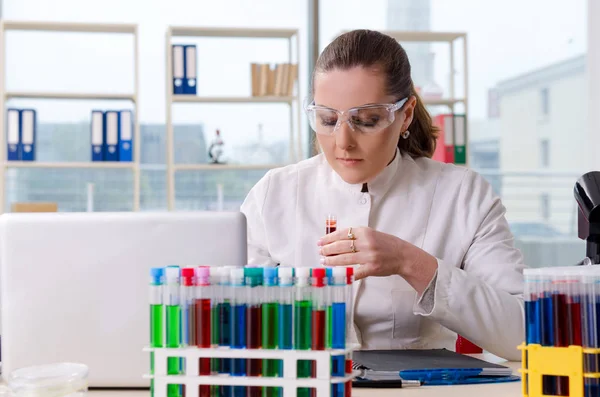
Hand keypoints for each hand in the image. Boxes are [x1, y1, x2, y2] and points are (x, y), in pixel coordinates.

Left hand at [317, 226, 437, 293]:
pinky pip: (354, 272)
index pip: (342, 233)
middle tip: (320, 252)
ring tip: (324, 261)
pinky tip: (336, 274)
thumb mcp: (372, 234)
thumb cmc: (387, 244)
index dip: (329, 238)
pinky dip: (344, 274)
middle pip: (341, 246)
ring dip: (331, 260)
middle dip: (327, 249)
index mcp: (365, 232)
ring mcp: (369, 256)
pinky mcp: (371, 268)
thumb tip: (337, 240)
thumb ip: (357, 236)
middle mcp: (366, 243)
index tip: (321, 241)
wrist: (403, 255)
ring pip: (344, 258)